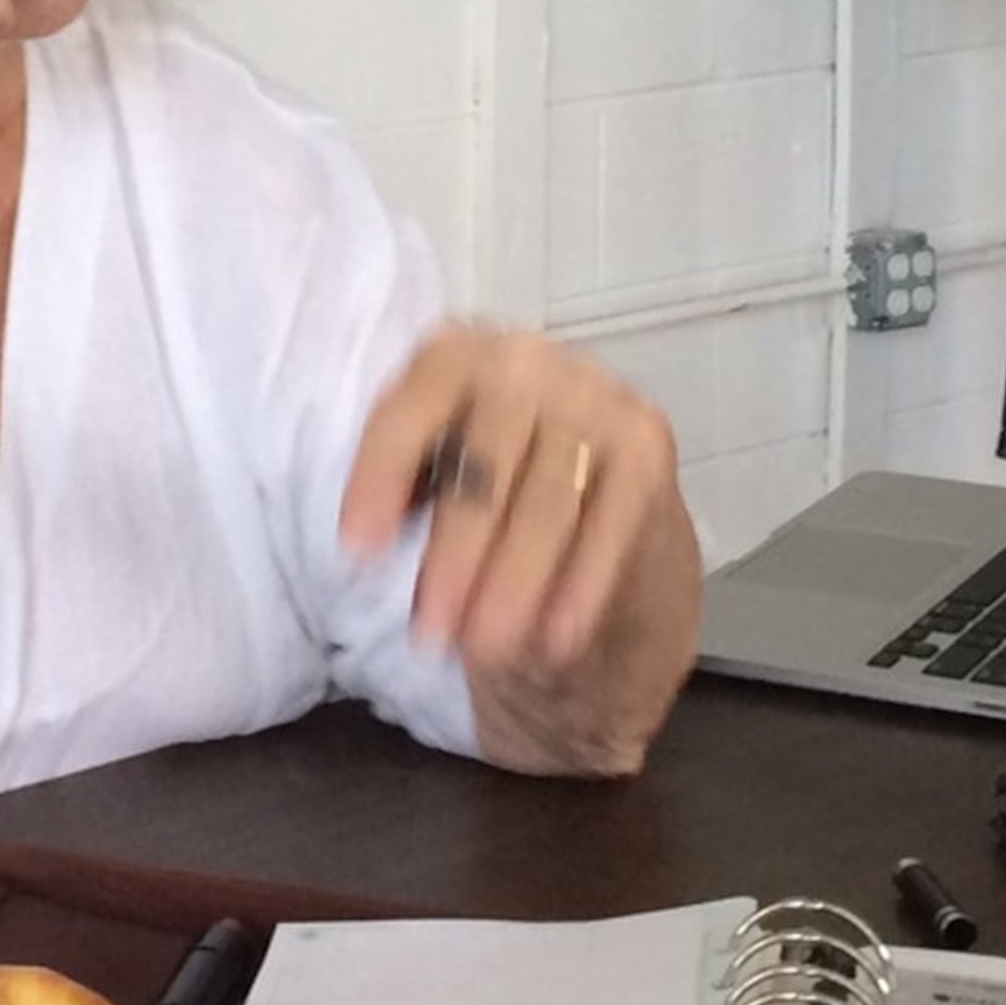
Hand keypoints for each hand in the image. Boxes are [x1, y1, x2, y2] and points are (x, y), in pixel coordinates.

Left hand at [340, 323, 680, 667]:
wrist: (593, 485)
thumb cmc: (489, 478)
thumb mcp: (433, 471)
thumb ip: (405, 490)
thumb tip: (369, 546)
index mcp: (456, 356)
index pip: (414, 407)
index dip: (382, 477)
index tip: (358, 553)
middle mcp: (527, 361)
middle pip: (486, 463)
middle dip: (456, 555)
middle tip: (431, 633)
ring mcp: (595, 397)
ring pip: (548, 501)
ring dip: (515, 582)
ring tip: (485, 648)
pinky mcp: (648, 444)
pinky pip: (612, 524)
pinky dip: (582, 586)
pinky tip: (557, 640)